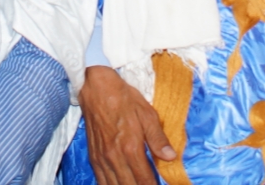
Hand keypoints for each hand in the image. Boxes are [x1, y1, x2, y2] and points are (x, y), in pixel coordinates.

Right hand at [79, 66, 176, 184]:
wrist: (97, 89)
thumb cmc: (124, 99)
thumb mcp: (147, 114)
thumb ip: (158, 138)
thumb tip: (171, 157)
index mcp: (131, 148)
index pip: (145, 179)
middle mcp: (115, 157)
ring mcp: (102, 159)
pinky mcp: (93, 157)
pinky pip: (101, 181)